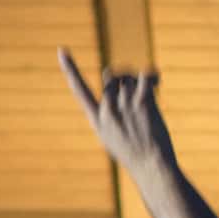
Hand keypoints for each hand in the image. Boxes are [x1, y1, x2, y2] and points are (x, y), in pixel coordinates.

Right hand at [59, 46, 177, 185]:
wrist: (151, 167)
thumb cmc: (136, 155)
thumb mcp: (115, 139)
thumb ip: (112, 114)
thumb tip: (120, 86)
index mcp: (97, 120)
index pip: (79, 90)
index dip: (70, 70)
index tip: (61, 51)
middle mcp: (107, 110)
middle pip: (111, 76)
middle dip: (124, 77)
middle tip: (138, 85)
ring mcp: (123, 106)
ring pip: (130, 77)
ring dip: (140, 80)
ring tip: (152, 88)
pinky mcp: (142, 103)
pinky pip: (144, 77)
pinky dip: (151, 76)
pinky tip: (157, 82)